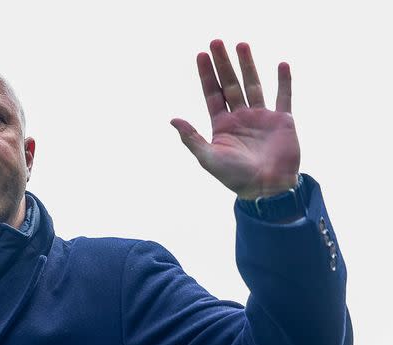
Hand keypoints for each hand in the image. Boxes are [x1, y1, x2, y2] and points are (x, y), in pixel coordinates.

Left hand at [170, 40, 299, 199]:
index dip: (206, 75)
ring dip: (248, 65)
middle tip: (216, 42)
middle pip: (230, 84)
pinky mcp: (282, 121)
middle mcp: (240, 117)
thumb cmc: (235, 178)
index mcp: (222, 125)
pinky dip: (284, 81)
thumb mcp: (208, 158)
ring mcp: (262, 117)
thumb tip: (173, 120)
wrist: (266, 189)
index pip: (213, 94)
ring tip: (241, 44)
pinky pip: (284, 96)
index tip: (201, 55)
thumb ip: (191, 138)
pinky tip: (281, 64)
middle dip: (223, 63)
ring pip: (253, 84)